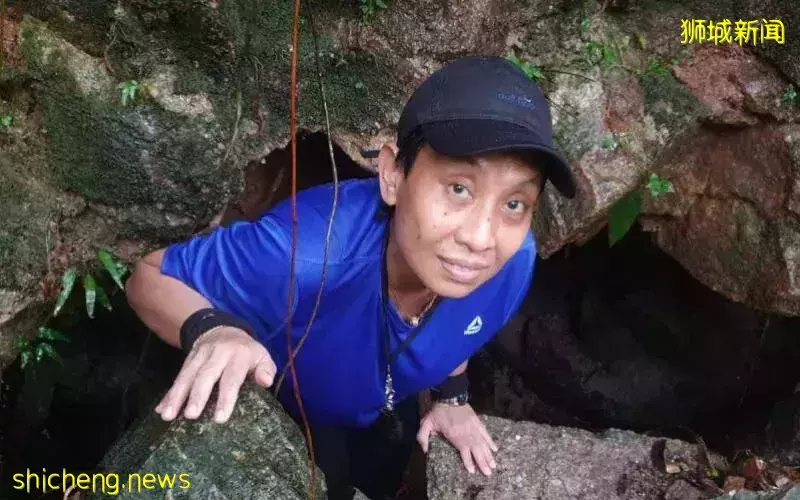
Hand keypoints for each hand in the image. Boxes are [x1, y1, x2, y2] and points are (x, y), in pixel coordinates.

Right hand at [154, 327, 275, 423]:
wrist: (223, 329)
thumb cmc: (246, 353)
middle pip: (206, 375)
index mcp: (239, 354)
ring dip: (176, 396)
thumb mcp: (262, 357)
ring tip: (168, 415)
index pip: (232, 377)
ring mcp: (200, 355)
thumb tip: (266, 381)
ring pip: (187, 376)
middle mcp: (218, 353)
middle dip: (197, 396)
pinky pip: (178, 377)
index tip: (220, 418)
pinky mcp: (188, 359)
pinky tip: (160, 409)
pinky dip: (168, 394)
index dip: (225, 397)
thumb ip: (266, 369)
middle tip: (192, 416)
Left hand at [417, 403, 497, 475]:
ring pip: (483, 443)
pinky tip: (495, 449)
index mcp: (454, 435)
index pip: (463, 452)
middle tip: (488, 474)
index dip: (468, 462)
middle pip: (476, 450)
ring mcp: (473, 427)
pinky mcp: (477, 421)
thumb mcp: (426, 424)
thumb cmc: (437, 411)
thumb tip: (425, 451)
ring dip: (488, 455)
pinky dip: (490, 441)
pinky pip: (486, 433)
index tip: (472, 472)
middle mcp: (466, 433)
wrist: (449, 395)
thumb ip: (423, 437)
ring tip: (494, 465)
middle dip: (482, 462)